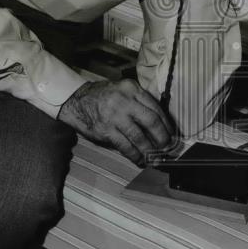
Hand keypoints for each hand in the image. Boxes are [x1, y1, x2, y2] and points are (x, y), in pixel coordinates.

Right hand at [58, 79, 175, 165]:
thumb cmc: (103, 97)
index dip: (166, 124)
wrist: (76, 100)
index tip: (171, 134)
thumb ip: (139, 102)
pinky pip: (125, 146)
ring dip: (150, 151)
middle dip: (162, 138)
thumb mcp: (123, 90)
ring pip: (139, 137)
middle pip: (152, 121)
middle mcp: (125, 100)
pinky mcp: (106, 130)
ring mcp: (114, 116)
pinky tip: (139, 160)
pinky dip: (134, 155)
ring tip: (155, 159)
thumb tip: (159, 125)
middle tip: (167, 148)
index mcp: (132, 89)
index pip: (156, 107)